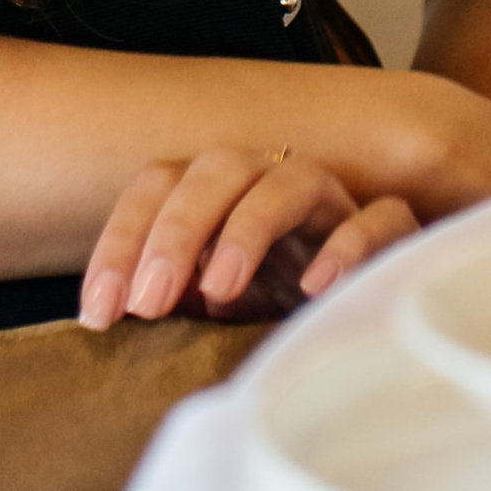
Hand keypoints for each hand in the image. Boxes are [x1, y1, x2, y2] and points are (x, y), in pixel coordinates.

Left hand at [77, 145, 418, 330]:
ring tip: (220, 291)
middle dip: (174, 231)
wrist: (373, 321)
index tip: (98, 313)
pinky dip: (348, 245)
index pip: (160, 185)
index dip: (121, 240)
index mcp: (222, 198)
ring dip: (247, 227)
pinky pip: (379, 216)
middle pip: (217, 168)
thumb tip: (114, 317)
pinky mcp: (393, 234)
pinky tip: (316, 288)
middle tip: (146, 303)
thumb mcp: (216, 312)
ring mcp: (334, 206)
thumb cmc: (279, 312)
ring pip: (291, 178)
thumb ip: (174, 302)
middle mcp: (273, 186)